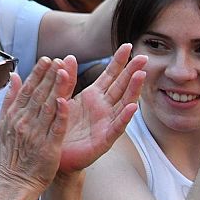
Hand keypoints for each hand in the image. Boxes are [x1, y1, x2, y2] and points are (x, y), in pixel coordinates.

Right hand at [0, 55, 72, 193]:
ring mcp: (36, 134)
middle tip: (58, 59)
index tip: (47, 58)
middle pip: (38, 94)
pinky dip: (60, 115)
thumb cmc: (13, 153)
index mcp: (15, 115)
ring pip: (47, 107)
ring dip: (56, 88)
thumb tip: (16, 76)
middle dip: (48, 75)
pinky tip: (65, 101)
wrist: (15, 181)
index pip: (28, 89)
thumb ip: (11, 99)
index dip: (38, 73)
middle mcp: (24, 122)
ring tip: (63, 71)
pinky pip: (56, 128)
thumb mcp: (6, 123)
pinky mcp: (48, 148)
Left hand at [58, 45, 146, 172]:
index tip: (128, 45)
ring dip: (133, 90)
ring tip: (141, 75)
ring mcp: (106, 123)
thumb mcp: (61, 98)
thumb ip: (66, 80)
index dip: (119, 61)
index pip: (109, 75)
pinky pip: (117, 127)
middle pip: (121, 86)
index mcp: (94, 96)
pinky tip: (133, 107)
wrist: (55, 154)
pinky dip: (125, 117)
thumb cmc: (61, 126)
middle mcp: (104, 108)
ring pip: (123, 103)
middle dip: (132, 71)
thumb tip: (68, 57)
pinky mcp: (104, 140)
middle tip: (144, 56)